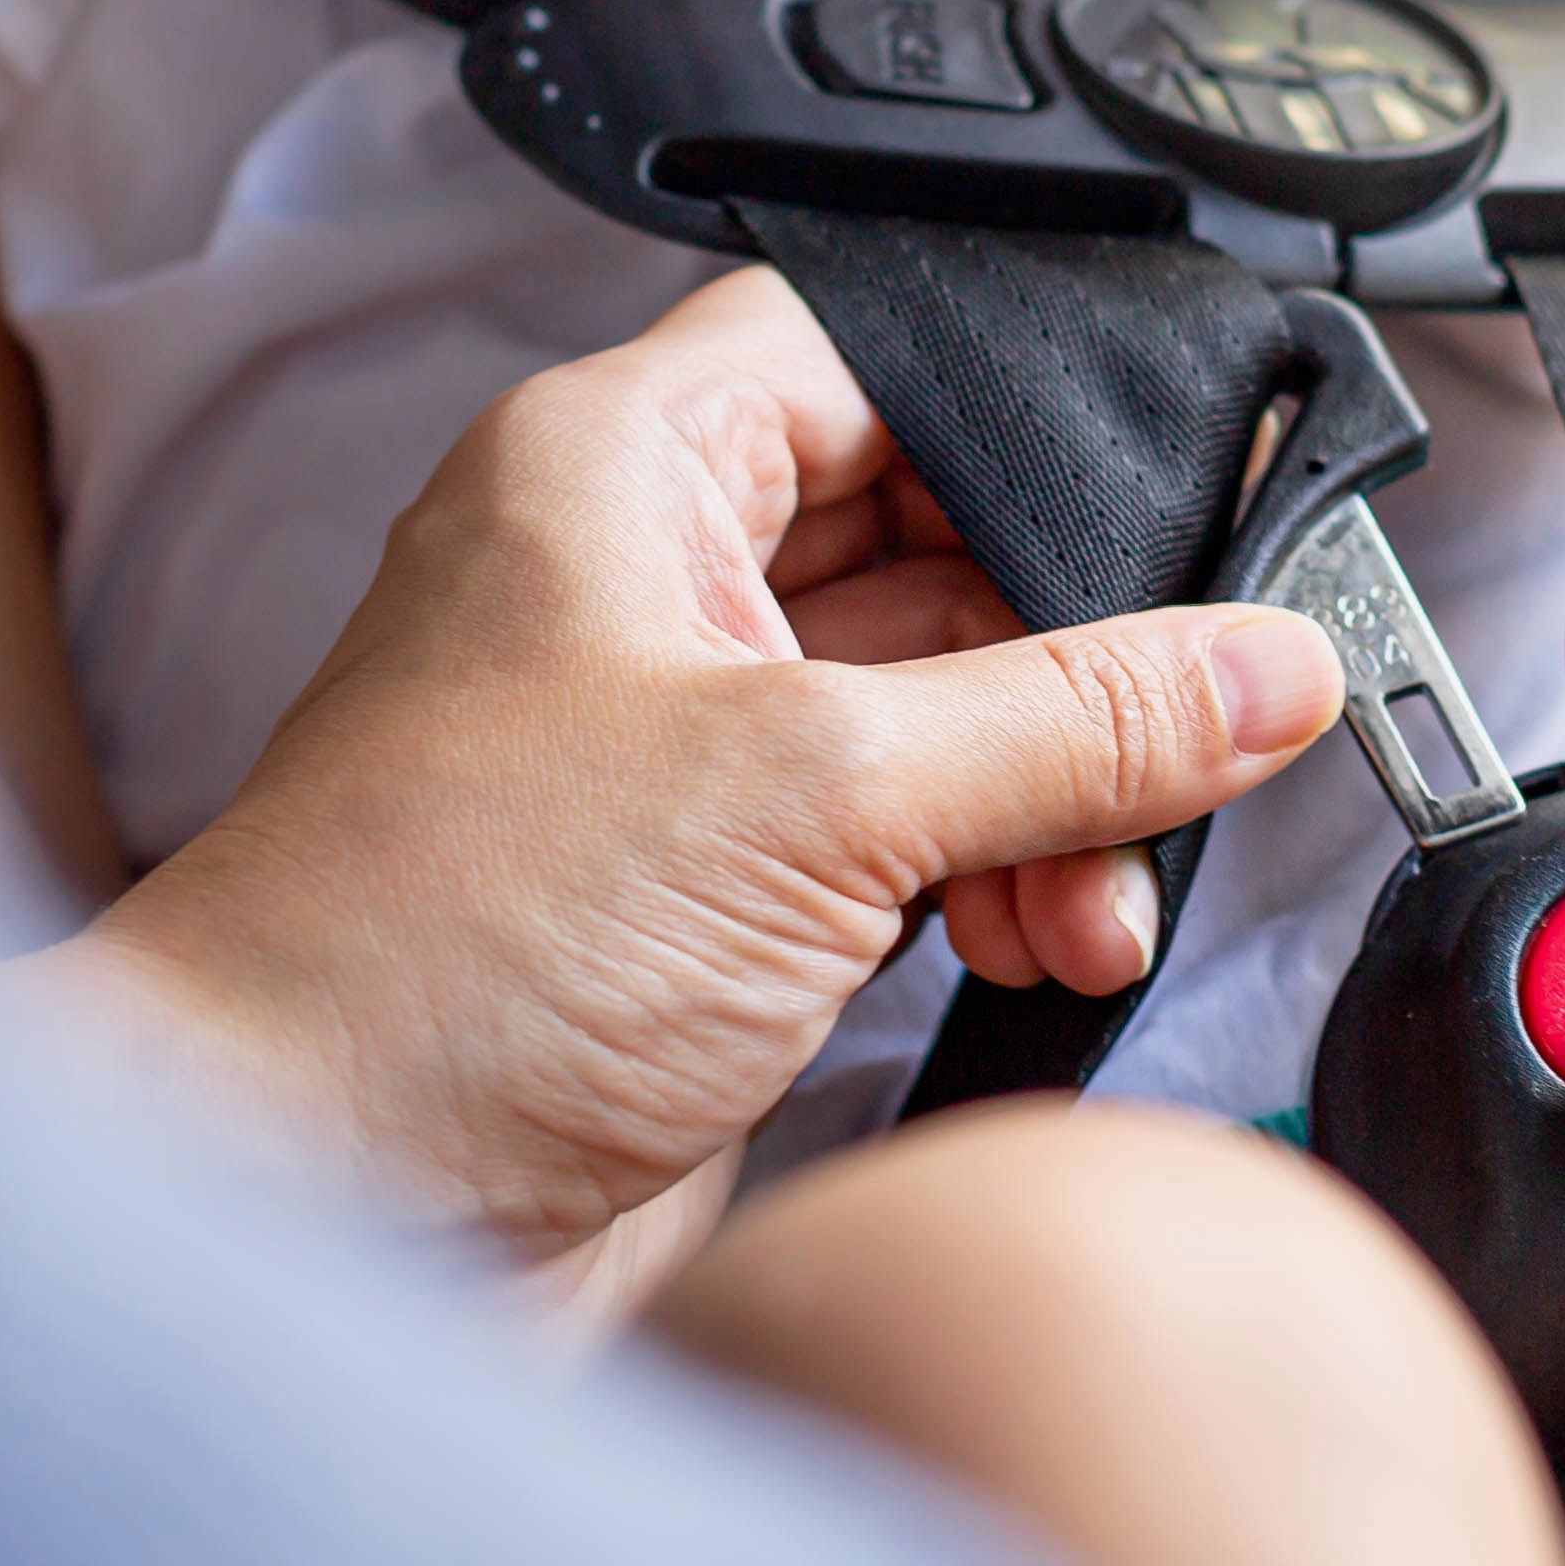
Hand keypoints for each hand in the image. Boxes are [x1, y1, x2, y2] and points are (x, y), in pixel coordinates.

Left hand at [63, 270, 1346, 1261]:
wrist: (301, 1213)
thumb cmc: (427, 957)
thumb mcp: (815, 792)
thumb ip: (1071, 721)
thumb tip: (1263, 665)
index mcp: (617, 470)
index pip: (871, 352)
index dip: (1032, 405)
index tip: (1193, 486)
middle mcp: (639, 590)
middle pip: (934, 543)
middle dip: (1075, 656)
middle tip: (1182, 732)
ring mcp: (674, 755)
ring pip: (937, 709)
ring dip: (1052, 798)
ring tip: (1098, 892)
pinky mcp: (704, 906)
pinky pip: (904, 846)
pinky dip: (997, 886)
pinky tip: (1052, 945)